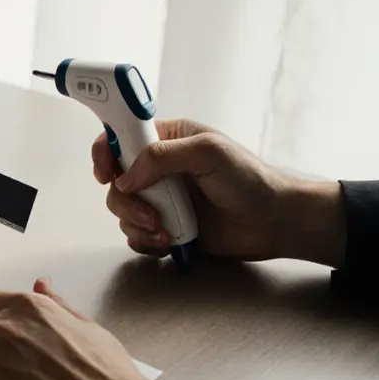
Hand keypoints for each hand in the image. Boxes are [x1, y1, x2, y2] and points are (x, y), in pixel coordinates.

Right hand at [92, 118, 345, 265]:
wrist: (274, 222)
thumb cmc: (250, 180)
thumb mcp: (209, 152)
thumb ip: (162, 156)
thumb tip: (126, 177)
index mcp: (167, 139)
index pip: (120, 137)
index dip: (104, 153)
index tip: (105, 173)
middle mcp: (159, 168)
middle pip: (116, 181)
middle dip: (127, 202)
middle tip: (152, 214)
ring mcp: (161, 199)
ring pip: (123, 211)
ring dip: (138, 225)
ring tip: (166, 232)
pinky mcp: (165, 227)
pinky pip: (136, 235)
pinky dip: (146, 242)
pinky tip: (170, 242)